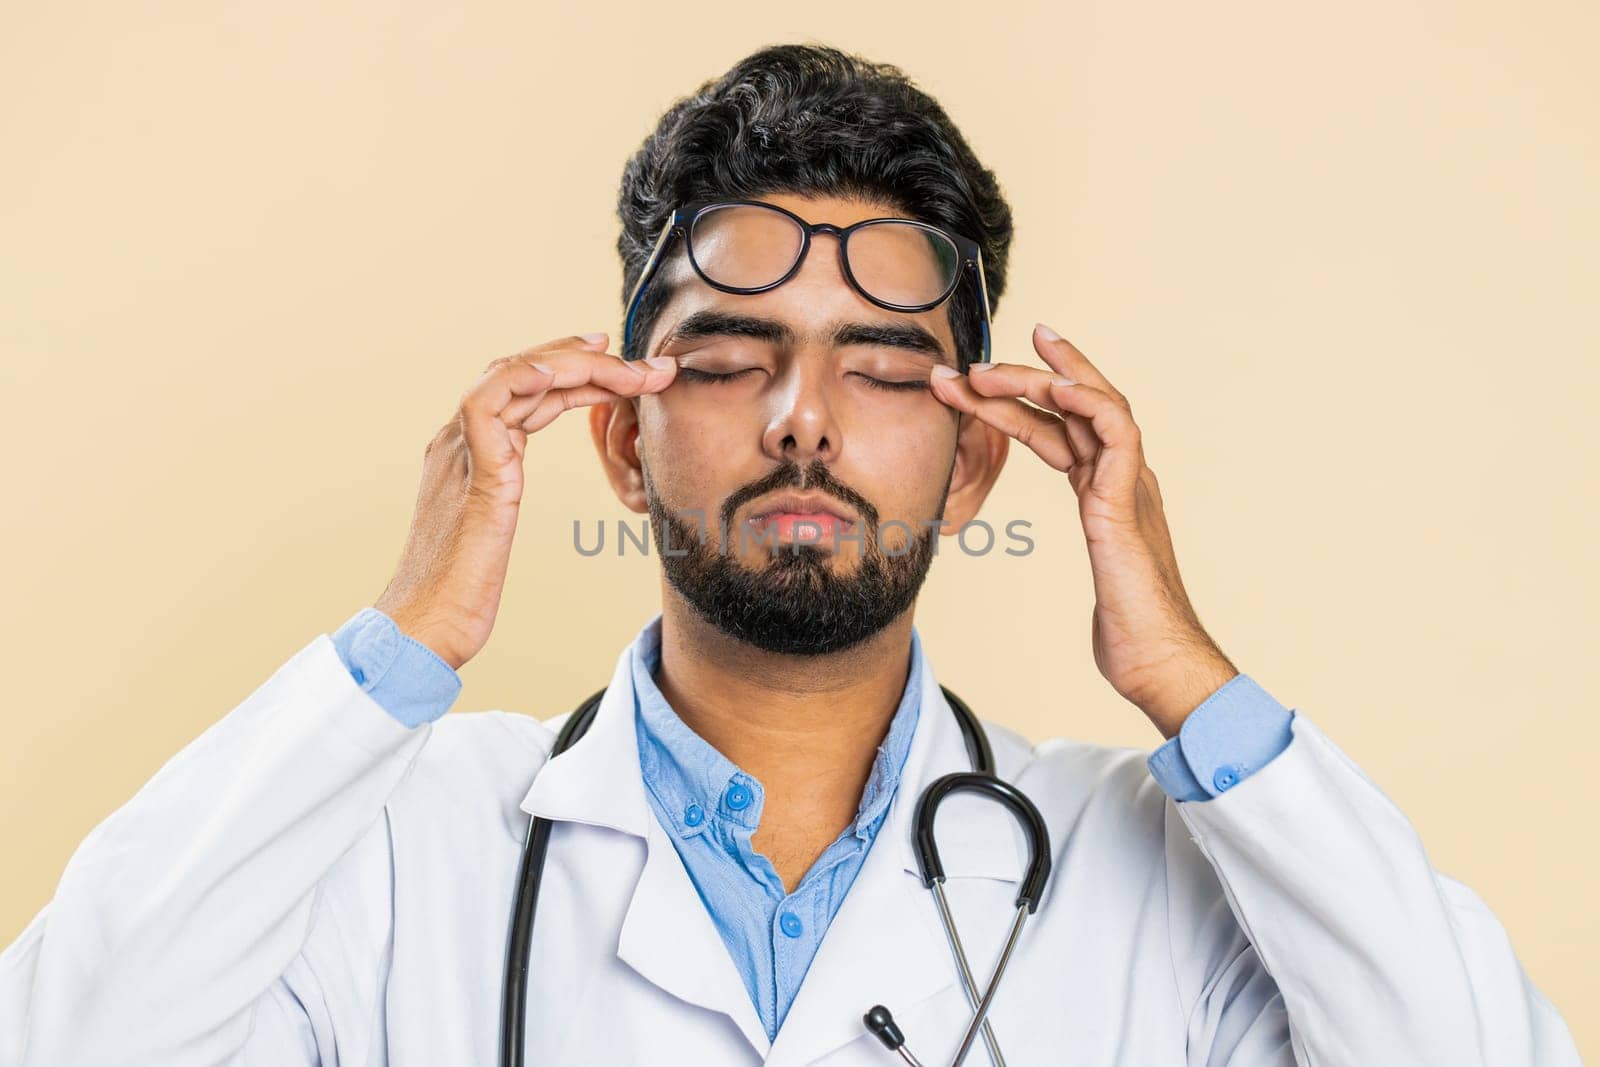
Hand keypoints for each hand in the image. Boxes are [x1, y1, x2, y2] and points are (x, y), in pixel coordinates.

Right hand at [374, 334, 676, 669]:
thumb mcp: (490, 531)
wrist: (424, 626)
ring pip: (512, 377)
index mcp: (467, 452)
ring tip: (621, 364)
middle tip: (635, 359)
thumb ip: (500, 499)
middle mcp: (459, 442)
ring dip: (573, 364)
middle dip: (581, 359)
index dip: (567, 371)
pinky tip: (560, 374)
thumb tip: (514, 497)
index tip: (611, 359)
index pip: (521, 391)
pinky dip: (523, 379)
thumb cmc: (460, 593)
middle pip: (521, 374)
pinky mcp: (472, 475)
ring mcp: (460, 453)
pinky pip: (487, 405)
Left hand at [928, 325, 1235, 737]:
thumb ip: (1090, 551)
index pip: (1067, 426)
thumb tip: (1083, 556)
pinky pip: (1115, 431)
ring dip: (1038, 381)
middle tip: (973, 361)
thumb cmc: (1130, 630)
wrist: (1158, 661)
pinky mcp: (1127, 501)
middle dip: (1027, 373)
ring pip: (1090, 406)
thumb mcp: (1096, 576)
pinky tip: (1054, 387)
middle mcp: (1122, 478)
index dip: (1029, 396)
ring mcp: (1129, 485)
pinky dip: (1086, 401)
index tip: (986, 375)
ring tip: (986, 373)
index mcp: (1109, 491)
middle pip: (1076, 405)